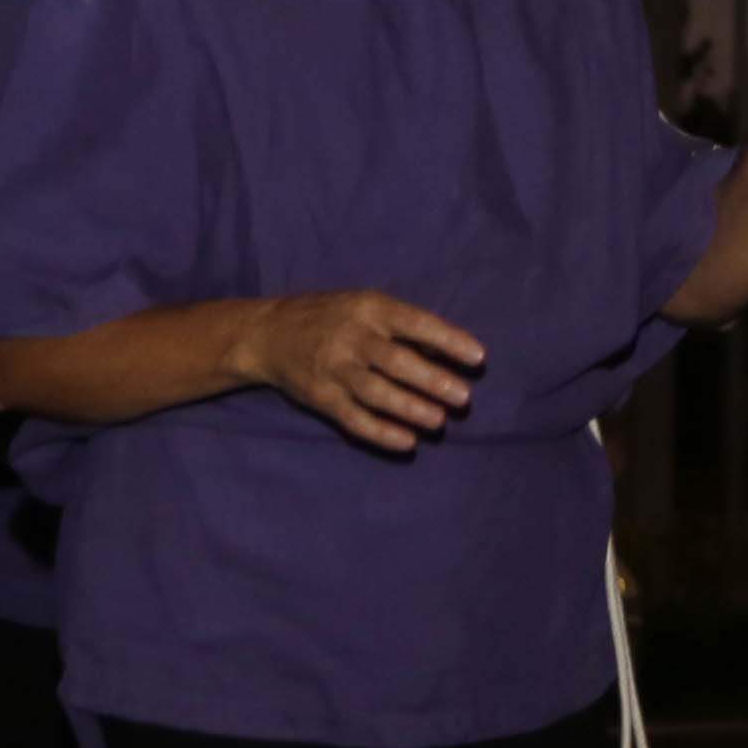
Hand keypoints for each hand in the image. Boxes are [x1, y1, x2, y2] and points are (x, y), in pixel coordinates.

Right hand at [234, 290, 484, 453]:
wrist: (269, 333)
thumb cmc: (331, 316)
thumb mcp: (364, 305)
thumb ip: (401, 325)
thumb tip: (449, 348)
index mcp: (368, 308)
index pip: (415, 322)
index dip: (448, 340)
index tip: (478, 357)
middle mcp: (351, 337)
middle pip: (397, 361)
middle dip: (433, 381)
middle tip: (463, 398)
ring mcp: (333, 369)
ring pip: (377, 393)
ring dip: (411, 409)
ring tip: (439, 421)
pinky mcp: (321, 397)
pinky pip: (354, 419)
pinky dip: (382, 433)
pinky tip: (407, 441)